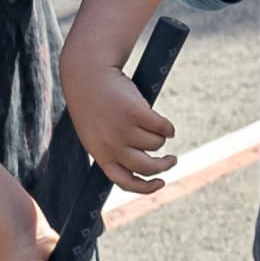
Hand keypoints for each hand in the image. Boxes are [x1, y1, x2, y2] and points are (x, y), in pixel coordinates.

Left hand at [61, 46, 173, 197]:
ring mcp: (124, 129)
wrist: (88, 73)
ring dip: (159, 136)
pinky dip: (167, 127)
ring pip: (156, 144)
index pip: (125, 181)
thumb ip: (113, 151)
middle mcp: (111, 145)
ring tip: (149, 123)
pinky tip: (163, 122)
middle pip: (148, 167)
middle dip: (164, 165)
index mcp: (100, 153)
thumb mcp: (96, 133)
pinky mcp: (137, 113)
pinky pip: (163, 128)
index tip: (161, 183)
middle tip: (171, 159)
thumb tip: (145, 170)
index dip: (146, 187)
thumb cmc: (93, 104)